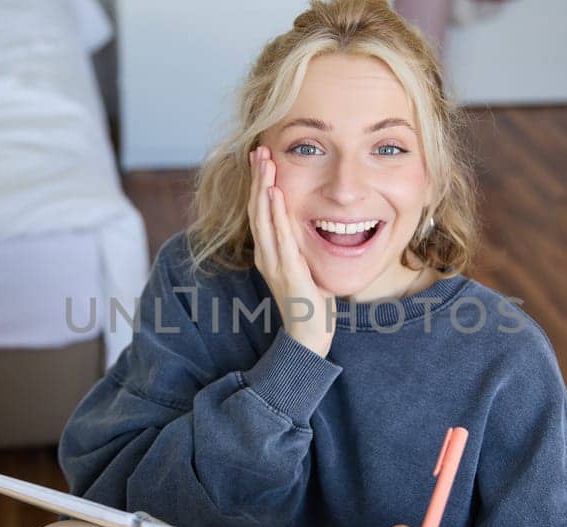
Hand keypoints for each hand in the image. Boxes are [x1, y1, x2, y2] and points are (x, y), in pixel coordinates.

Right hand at [248, 145, 333, 356]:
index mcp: (268, 253)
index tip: (261, 159)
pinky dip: (276, 215)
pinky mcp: (288, 272)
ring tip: (265, 162)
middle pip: (257, 210)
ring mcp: (275, 264)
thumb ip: (299, 247)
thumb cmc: (310, 303)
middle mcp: (266, 256)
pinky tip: (276, 195)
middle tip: (259, 150)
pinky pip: (281, 238)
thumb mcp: (303, 267)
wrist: (309, 336)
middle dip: (258, 178)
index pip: (260, 212)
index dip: (259, 185)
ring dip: (263, 188)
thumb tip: (305, 226)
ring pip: (264, 219)